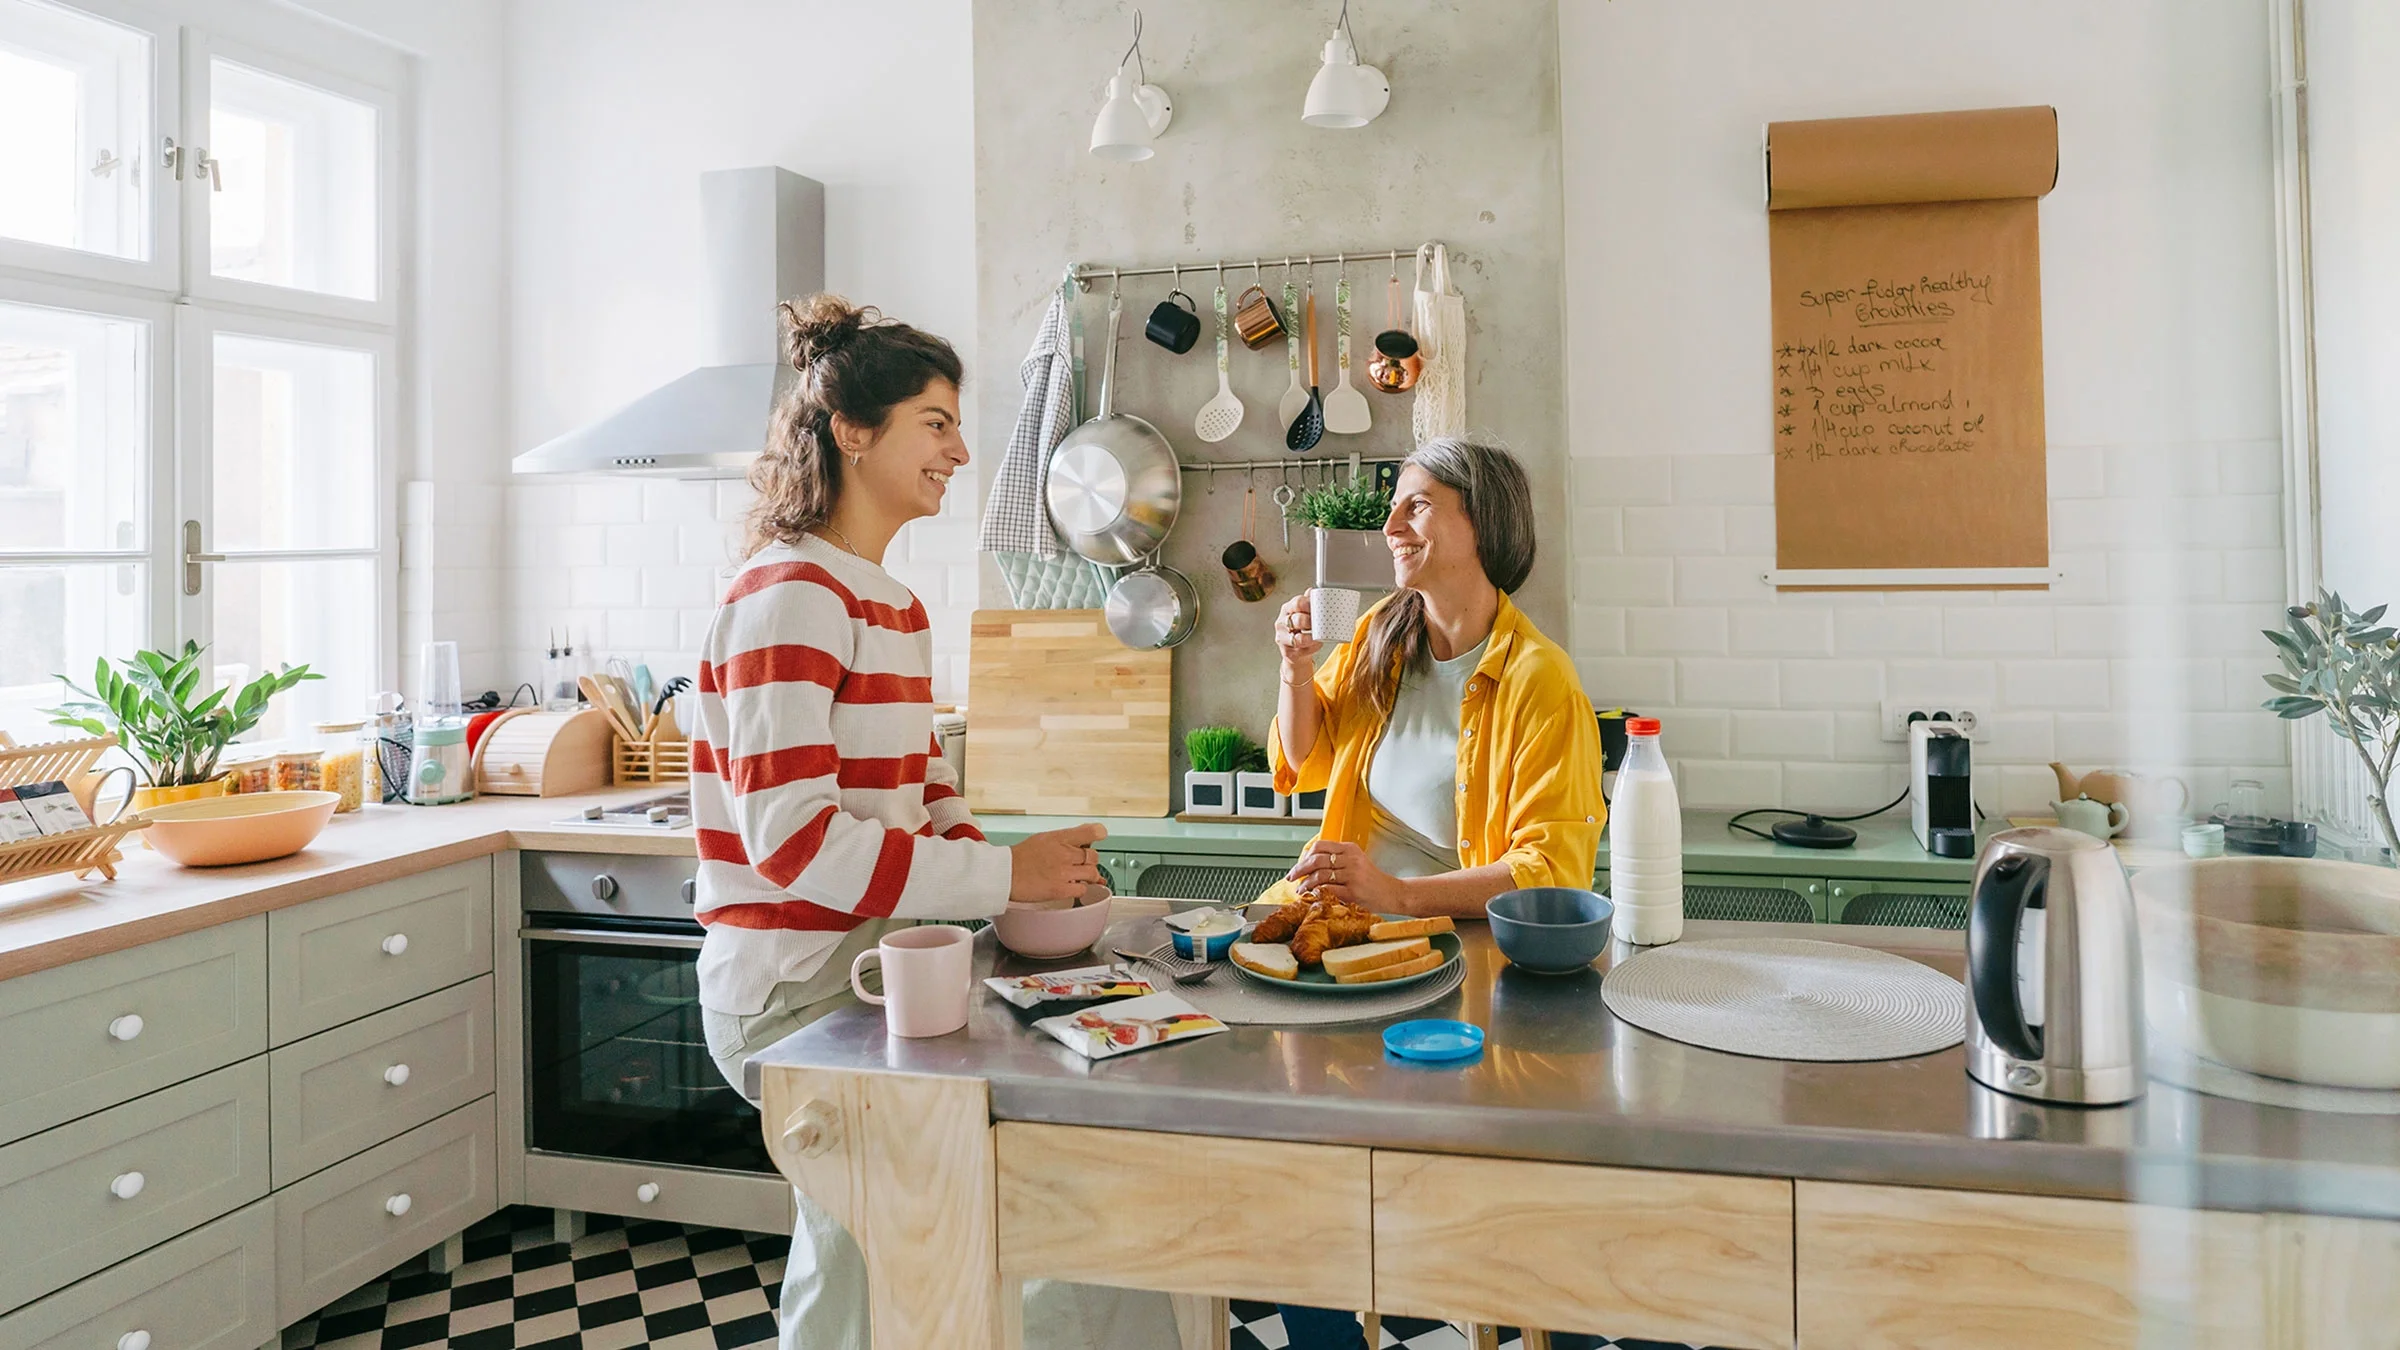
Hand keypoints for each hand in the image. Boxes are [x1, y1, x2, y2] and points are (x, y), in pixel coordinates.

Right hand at [1008, 823, 1107, 903]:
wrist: (1003, 874)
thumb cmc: (1019, 858)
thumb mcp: (1042, 839)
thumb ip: (1063, 840)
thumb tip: (1081, 843)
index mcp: (1058, 838)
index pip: (1090, 831)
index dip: (1098, 833)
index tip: (1100, 836)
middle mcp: (1064, 853)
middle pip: (1094, 856)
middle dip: (1091, 861)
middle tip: (1083, 865)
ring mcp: (1063, 872)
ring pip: (1092, 873)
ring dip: (1089, 877)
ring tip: (1080, 877)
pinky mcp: (1060, 889)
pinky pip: (1083, 889)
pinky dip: (1081, 890)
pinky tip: (1073, 888)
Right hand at [1275, 592, 1322, 676]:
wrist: (1296, 651)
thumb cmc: (1301, 629)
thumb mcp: (1304, 613)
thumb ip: (1309, 602)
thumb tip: (1314, 590)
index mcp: (1287, 609)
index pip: (1297, 603)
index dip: (1310, 605)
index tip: (1321, 607)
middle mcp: (1282, 623)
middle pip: (1297, 620)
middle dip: (1312, 622)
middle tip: (1321, 623)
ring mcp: (1282, 638)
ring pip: (1298, 639)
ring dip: (1312, 638)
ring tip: (1320, 636)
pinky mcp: (1287, 652)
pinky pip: (1302, 650)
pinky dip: (1313, 647)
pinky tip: (1318, 643)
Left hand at [1285, 839, 1406, 912]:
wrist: (1393, 893)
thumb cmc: (1372, 880)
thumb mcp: (1356, 862)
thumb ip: (1337, 860)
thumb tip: (1309, 865)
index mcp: (1350, 849)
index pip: (1320, 846)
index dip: (1304, 856)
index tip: (1298, 866)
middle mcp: (1351, 859)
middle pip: (1316, 859)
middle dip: (1299, 869)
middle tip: (1291, 877)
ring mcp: (1352, 875)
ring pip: (1319, 875)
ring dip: (1305, 884)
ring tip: (1301, 890)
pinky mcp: (1353, 891)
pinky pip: (1328, 890)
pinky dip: (1316, 893)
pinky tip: (1312, 896)